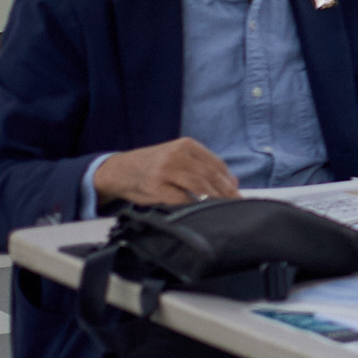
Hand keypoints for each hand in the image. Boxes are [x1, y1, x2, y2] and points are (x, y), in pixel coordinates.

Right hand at [95, 137, 238, 206]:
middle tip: (236, 205)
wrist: (119, 170)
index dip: (229, 180)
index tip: (238, 193)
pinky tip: (201, 212)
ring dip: (215, 200)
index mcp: (187, 145)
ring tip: (223, 210)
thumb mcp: (177, 158)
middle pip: (211, 175)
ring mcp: (166, 170)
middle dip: (226, 192)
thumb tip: (233, 181)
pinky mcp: (156, 187)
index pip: (217, 163)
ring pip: (200, 186)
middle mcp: (177, 155)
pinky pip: (182, 199)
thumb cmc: (152, 167)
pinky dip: (194, 206)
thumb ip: (202, 166)